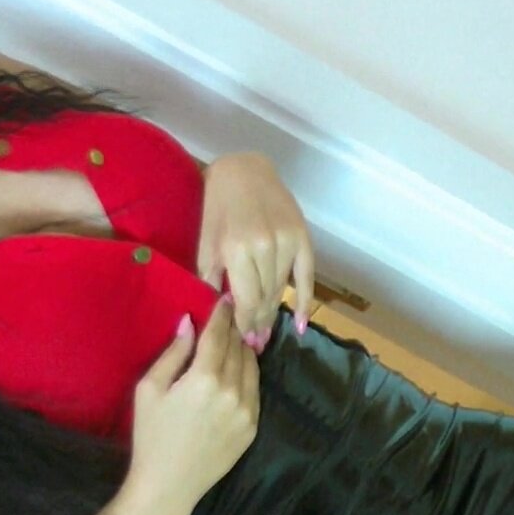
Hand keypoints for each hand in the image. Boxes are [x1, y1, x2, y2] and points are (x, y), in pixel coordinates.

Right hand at [122, 296, 259, 514]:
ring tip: (233, 341)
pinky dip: (248, 374)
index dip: (222, 313)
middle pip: (238, 347)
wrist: (168, 486)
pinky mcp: (253, 427)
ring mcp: (247, 410)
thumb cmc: (151, 436)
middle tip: (228, 316)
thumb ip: (173, 353)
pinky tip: (237, 370)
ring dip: (243, 349)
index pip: (219, 334)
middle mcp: (232, 391)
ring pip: (252, 366)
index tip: (225, 298)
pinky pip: (255, 389)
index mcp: (204, 378)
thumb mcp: (150, 390)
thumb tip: (189, 322)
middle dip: (232, 329)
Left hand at [196, 154, 316, 352]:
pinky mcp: (303, 237)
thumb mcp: (206, 244)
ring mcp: (287, 242)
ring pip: (282, 290)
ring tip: (267, 332)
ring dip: (274, 313)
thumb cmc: (217, 208)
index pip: (246, 300)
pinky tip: (300, 325)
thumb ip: (212, 279)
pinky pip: (307, 277)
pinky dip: (304, 302)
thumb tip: (220, 315)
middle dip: (259, 322)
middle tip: (255, 343)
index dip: (246, 324)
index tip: (244, 342)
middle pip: (266, 297)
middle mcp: (265, 247)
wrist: (243, 171)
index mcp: (237, 250)